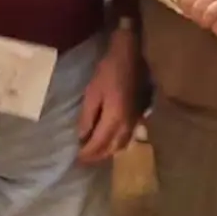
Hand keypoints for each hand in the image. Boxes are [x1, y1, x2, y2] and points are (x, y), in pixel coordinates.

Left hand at [76, 28, 138, 163]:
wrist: (130, 56)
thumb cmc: (108, 71)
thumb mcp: (92, 93)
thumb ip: (87, 117)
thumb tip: (82, 137)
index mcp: (115, 119)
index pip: (99, 144)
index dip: (88, 153)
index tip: (77, 159)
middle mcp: (127, 124)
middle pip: (112, 148)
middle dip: (98, 156)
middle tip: (85, 159)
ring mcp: (136, 120)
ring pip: (122, 145)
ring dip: (109, 151)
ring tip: (96, 152)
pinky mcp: (139, 115)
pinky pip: (129, 137)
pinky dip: (118, 144)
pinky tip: (112, 141)